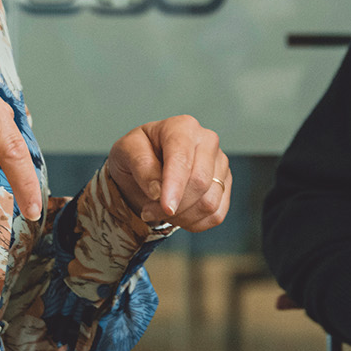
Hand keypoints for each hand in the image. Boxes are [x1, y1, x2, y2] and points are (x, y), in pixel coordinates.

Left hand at [104, 116, 230, 232]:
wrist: (146, 165)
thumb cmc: (137, 153)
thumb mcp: (126, 151)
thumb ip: (140, 165)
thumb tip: (157, 190)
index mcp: (183, 127)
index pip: (183, 160)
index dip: (175, 186)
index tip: (166, 208)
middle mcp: (207, 141)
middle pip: (200, 182)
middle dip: (174, 205)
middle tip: (148, 210)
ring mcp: (220, 163)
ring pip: (209, 203)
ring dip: (181, 216)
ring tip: (160, 211)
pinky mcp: (224, 185)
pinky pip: (216, 215)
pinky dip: (194, 223)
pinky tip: (177, 215)